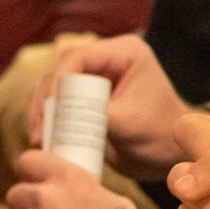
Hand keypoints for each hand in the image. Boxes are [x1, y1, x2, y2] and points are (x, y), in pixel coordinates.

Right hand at [30, 35, 193, 179]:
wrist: (170, 155)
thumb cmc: (161, 134)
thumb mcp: (131, 124)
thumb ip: (99, 116)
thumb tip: (63, 118)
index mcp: (124, 53)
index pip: (78, 57)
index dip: (58, 81)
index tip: (50, 112)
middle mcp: (106, 60)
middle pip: (60, 70)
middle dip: (45, 100)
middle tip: (39, 132)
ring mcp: (94, 78)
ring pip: (53, 86)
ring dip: (42, 111)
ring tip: (39, 140)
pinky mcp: (85, 99)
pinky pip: (57, 103)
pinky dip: (48, 119)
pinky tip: (43, 139)